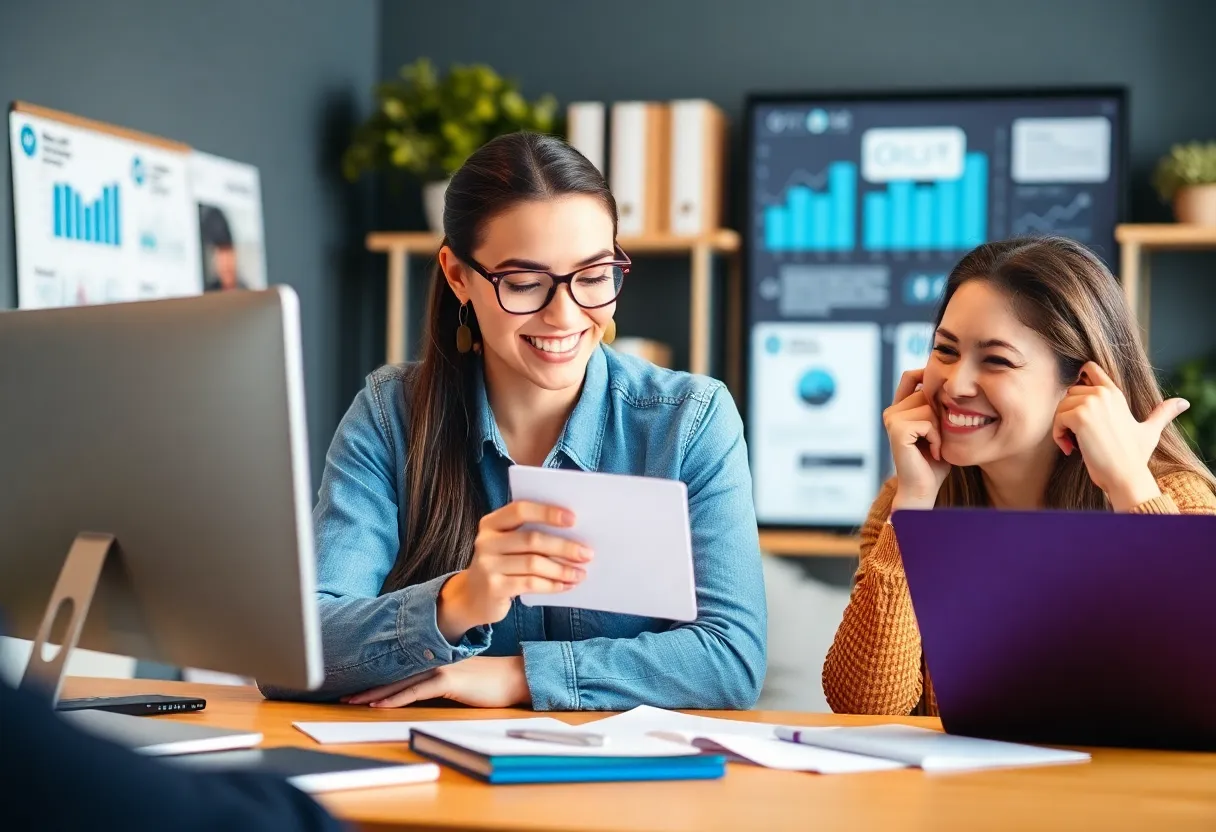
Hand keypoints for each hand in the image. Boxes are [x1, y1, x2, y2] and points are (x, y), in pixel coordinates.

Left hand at [342, 656, 529, 708]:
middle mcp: (434, 662)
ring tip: (354, 701)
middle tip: (343, 695)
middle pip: (394, 675)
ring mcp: (440, 670)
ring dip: (375, 694)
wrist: (514, 678)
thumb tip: (420, 694)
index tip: (357, 688)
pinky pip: (417, 691)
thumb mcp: (460, 682)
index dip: (378, 679)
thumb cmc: (490, 682)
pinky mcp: (448, 681)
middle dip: (368, 687)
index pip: (400, 671)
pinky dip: (397, 699)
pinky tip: (381, 705)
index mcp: (435, 661)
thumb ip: (440, 684)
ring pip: (400, 683)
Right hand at [437, 501, 592, 640]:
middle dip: (564, 546)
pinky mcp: (494, 587)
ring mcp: (487, 565)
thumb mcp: (508, 545)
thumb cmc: (502, 565)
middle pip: (531, 539)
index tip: (573, 519)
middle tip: (587, 553)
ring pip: (533, 564)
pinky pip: (530, 584)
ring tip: (580, 573)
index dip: (547, 512)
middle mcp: (486, 541)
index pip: (520, 510)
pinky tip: (566, 585)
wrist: (472, 597)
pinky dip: (552, 585)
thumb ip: (531, 535)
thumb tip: (574, 535)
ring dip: (562, 569)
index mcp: (492, 523)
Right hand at [885, 369, 951, 510]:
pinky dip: (936, 438)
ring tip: (935, 447)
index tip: (946, 396)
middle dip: (941, 413)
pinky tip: (933, 452)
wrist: (923, 489)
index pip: (912, 376)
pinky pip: (928, 423)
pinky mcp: (897, 430)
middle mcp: (892, 411)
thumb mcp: (940, 428)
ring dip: (940, 429)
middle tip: (938, 438)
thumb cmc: (934, 462)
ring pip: (929, 407)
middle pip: (928, 391)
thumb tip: (951, 383)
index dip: (929, 378)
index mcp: (899, 408)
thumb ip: (939, 406)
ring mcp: (892, 419)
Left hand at [1053, 362, 1187, 510]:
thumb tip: (1184, 402)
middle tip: (1077, 436)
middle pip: (1069, 393)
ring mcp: (1091, 404)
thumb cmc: (1134, 456)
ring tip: (1074, 443)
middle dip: (1068, 414)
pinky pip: (1057, 420)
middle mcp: (1103, 394)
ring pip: (1060, 407)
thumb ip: (1162, 413)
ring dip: (1061, 427)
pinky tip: (1071, 448)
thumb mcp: (1150, 430)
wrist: (1126, 475)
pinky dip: (1058, 436)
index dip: (1078, 379)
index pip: (1090, 368)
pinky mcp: (1079, 417)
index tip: (1077, 403)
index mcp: (1115, 393)